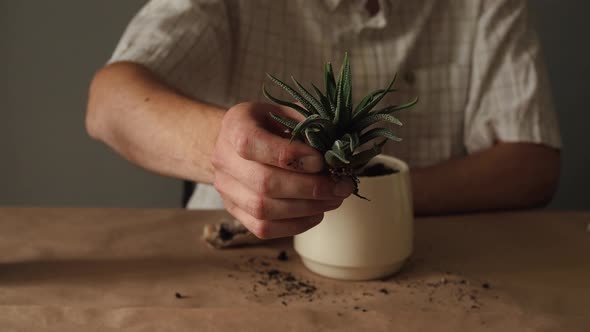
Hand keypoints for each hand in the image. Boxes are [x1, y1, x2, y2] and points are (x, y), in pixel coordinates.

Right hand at [212, 102, 353, 238]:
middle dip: (310, 187)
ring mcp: (226, 189)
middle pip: (264, 183)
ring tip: (335, 198)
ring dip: (308, 207)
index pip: (251, 143)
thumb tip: (338, 149)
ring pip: (264, 209)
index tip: (320, 161)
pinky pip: (264, 228)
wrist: (237, 143)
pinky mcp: (235, 212)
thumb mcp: (287, 112)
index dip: (289, 155)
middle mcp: (223, 159)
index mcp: (234, 126)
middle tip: (341, 185)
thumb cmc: (269, 125)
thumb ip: (309, 124)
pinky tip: (317, 212)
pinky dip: (296, 224)